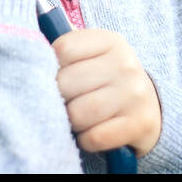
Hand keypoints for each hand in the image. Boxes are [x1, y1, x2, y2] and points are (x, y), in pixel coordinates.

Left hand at [52, 29, 161, 156]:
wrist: (151, 106)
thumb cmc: (109, 79)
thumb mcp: (94, 56)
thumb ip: (68, 53)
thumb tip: (31, 60)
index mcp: (111, 41)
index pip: (63, 50)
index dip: (51, 66)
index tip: (57, 76)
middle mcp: (125, 64)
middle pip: (67, 82)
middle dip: (58, 98)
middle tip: (64, 102)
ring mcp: (135, 94)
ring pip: (78, 113)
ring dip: (71, 121)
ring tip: (76, 118)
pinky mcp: (139, 124)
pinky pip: (94, 137)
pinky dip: (85, 139)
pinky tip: (90, 132)